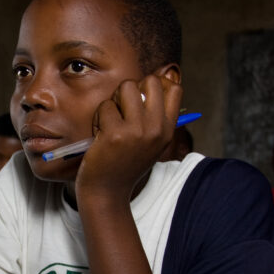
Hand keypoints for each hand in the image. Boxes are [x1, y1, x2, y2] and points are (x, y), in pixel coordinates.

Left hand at [75, 74, 181, 203]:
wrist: (107, 192)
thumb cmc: (123, 164)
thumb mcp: (149, 143)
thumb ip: (153, 118)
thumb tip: (151, 82)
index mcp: (167, 130)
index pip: (174, 88)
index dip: (156, 85)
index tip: (140, 98)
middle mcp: (156, 129)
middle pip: (150, 81)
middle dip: (132, 89)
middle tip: (122, 110)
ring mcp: (136, 131)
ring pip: (126, 87)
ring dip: (113, 101)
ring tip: (110, 121)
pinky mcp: (115, 133)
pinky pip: (105, 106)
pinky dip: (98, 118)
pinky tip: (99, 135)